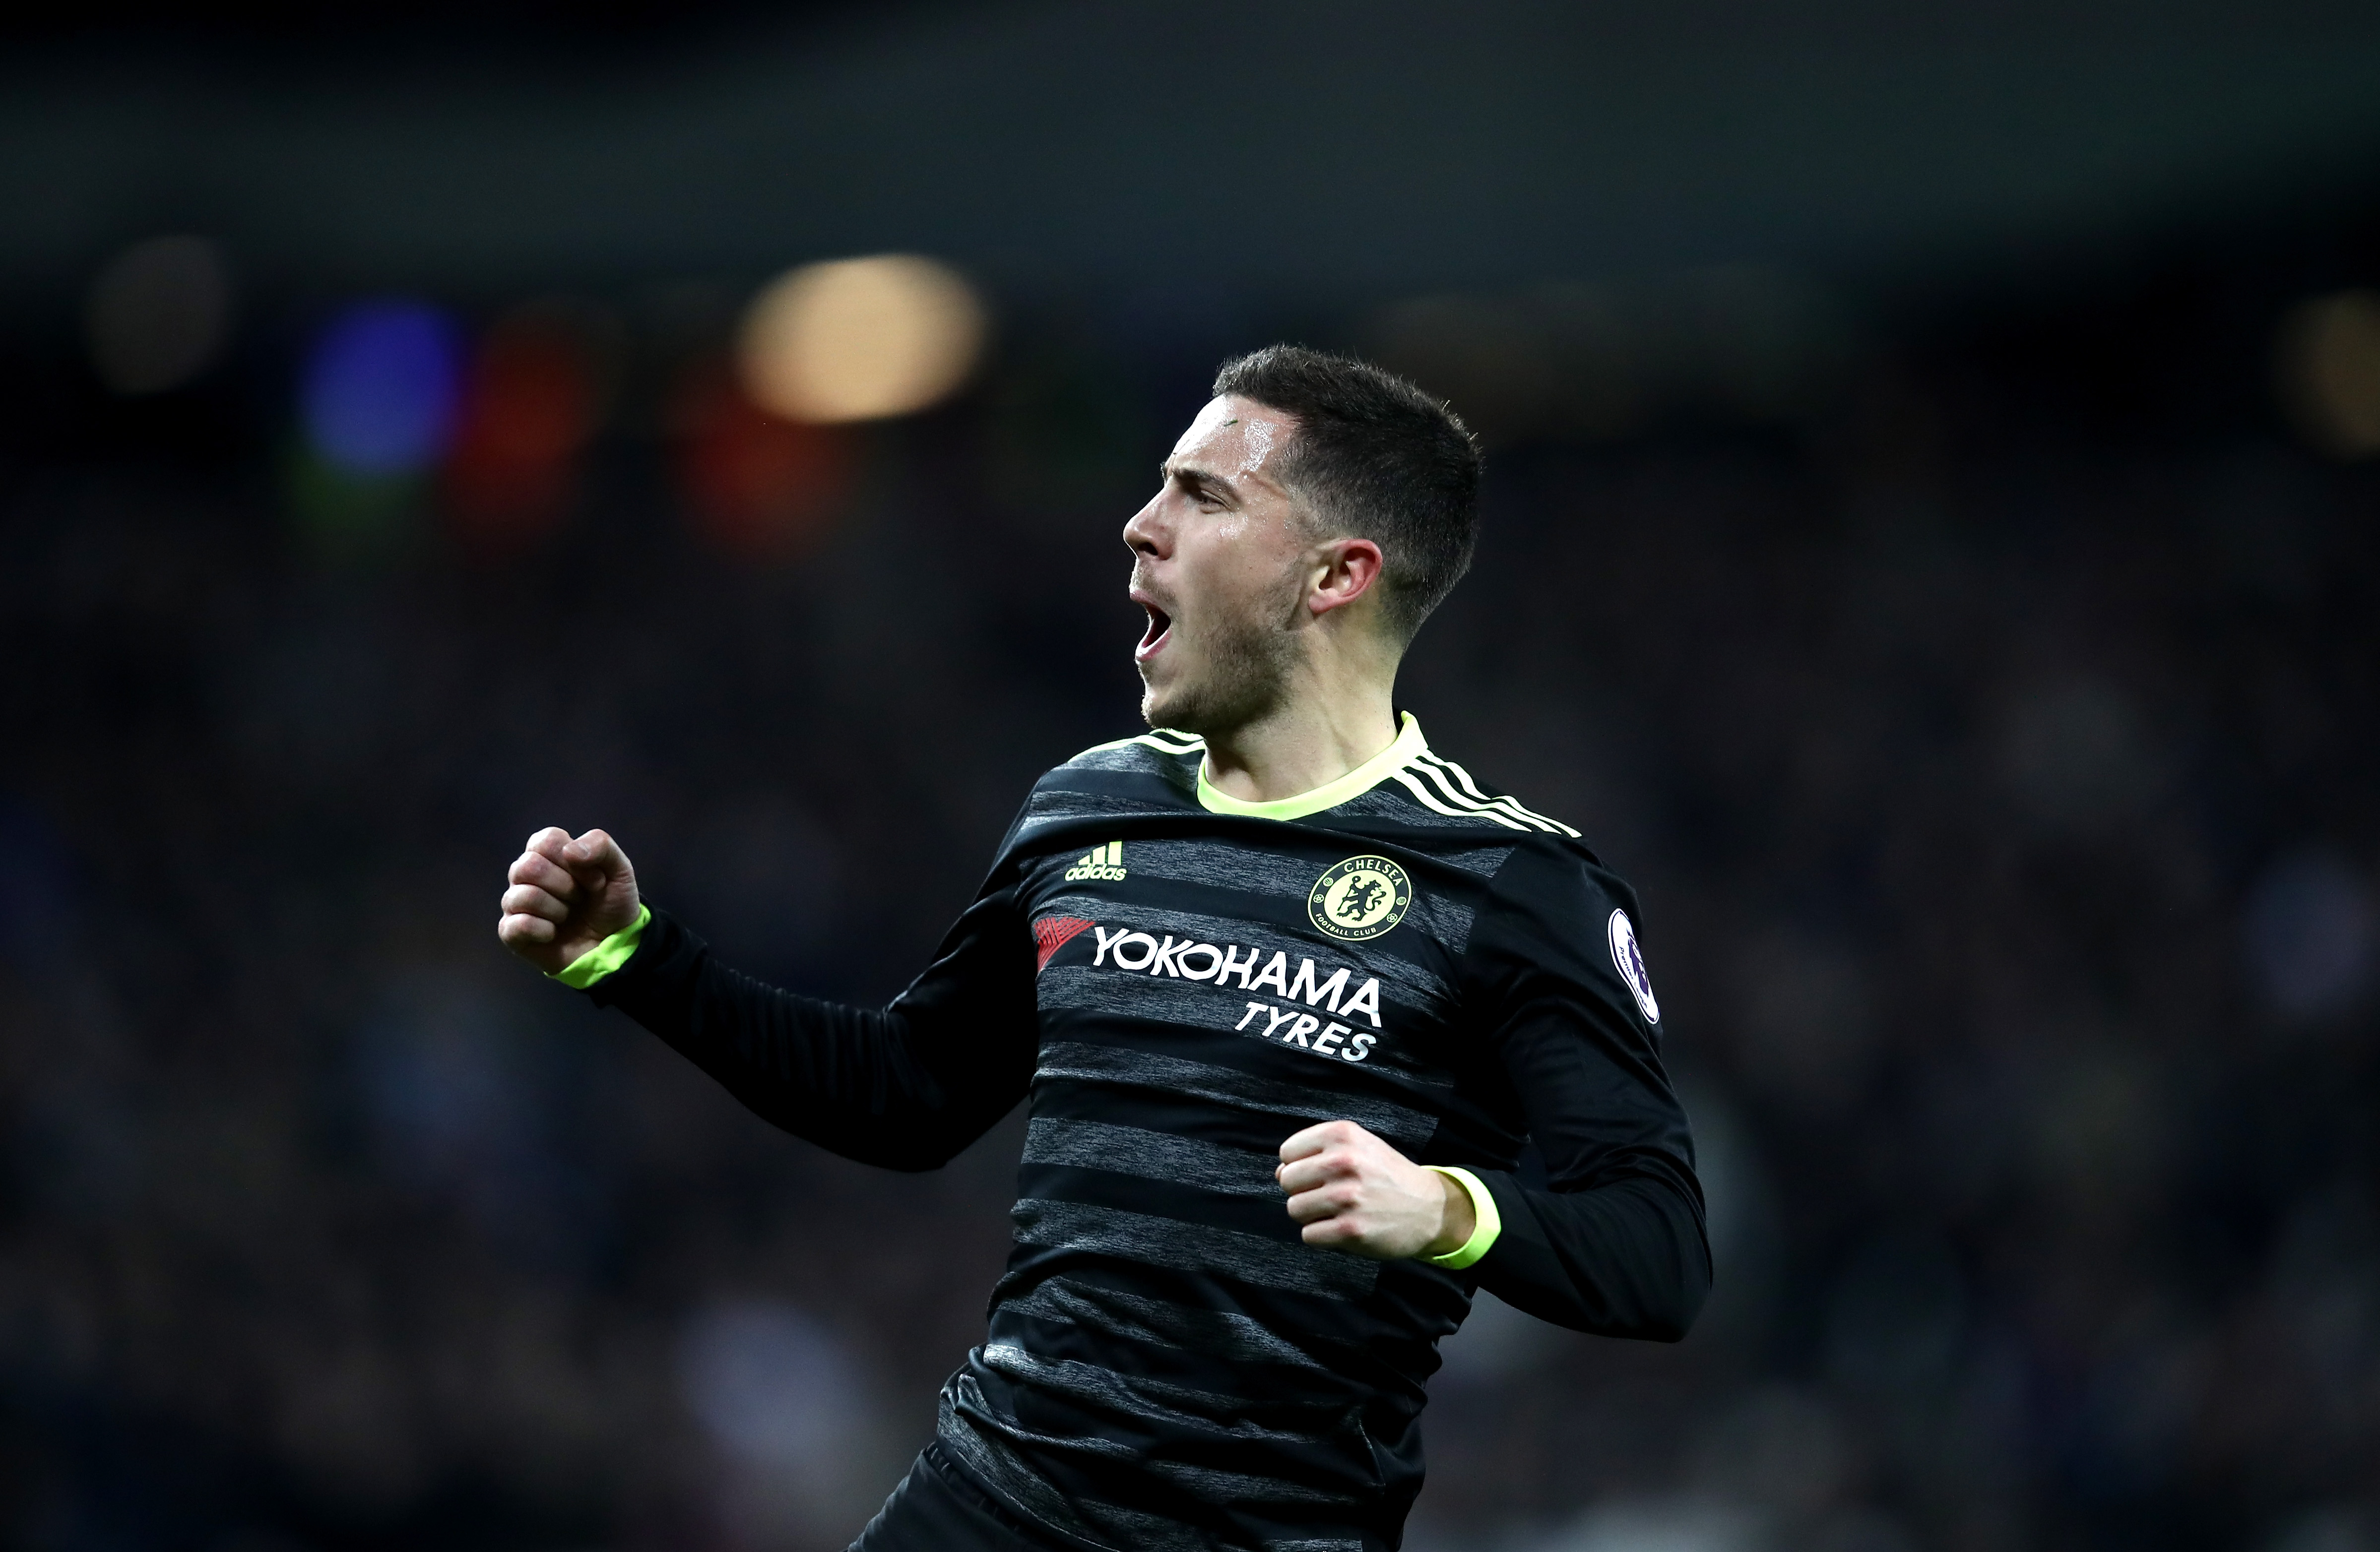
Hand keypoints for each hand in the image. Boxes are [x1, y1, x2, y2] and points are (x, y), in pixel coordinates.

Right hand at [497, 827, 642, 974]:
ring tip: (568, 915)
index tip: (596, 880)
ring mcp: (515, 902)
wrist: (613, 944)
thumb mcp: (620, 869)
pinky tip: (554, 933)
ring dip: (558, 909)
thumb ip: (601, 846)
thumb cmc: (611, 903)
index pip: (546, 840)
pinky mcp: (510, 931)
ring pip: (524, 895)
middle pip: (529, 866)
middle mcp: (525, 874)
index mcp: (548, 852)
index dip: (576, 862)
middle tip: (581, 899)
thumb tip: (569, 851)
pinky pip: (518, 925)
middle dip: (566, 887)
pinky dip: (544, 931)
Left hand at [1277, 1120, 1472, 1259]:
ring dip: (1312, 1215)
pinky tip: (1343, 1227)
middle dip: (1303, 1190)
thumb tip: (1278, 1173)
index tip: (1321, 1173)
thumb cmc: (1387, 1176)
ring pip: (1294, 1209)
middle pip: (1287, 1181)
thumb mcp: (1358, 1146)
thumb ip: (1316, 1152)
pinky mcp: (1351, 1230)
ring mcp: (1347, 1197)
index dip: (1300, 1165)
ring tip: (1338, 1211)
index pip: (1287, 1152)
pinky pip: (1309, 1235)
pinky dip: (1322, 1236)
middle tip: (1330, 1194)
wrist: (1430, 1208)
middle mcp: (1344, 1162)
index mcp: (1343, 1135)